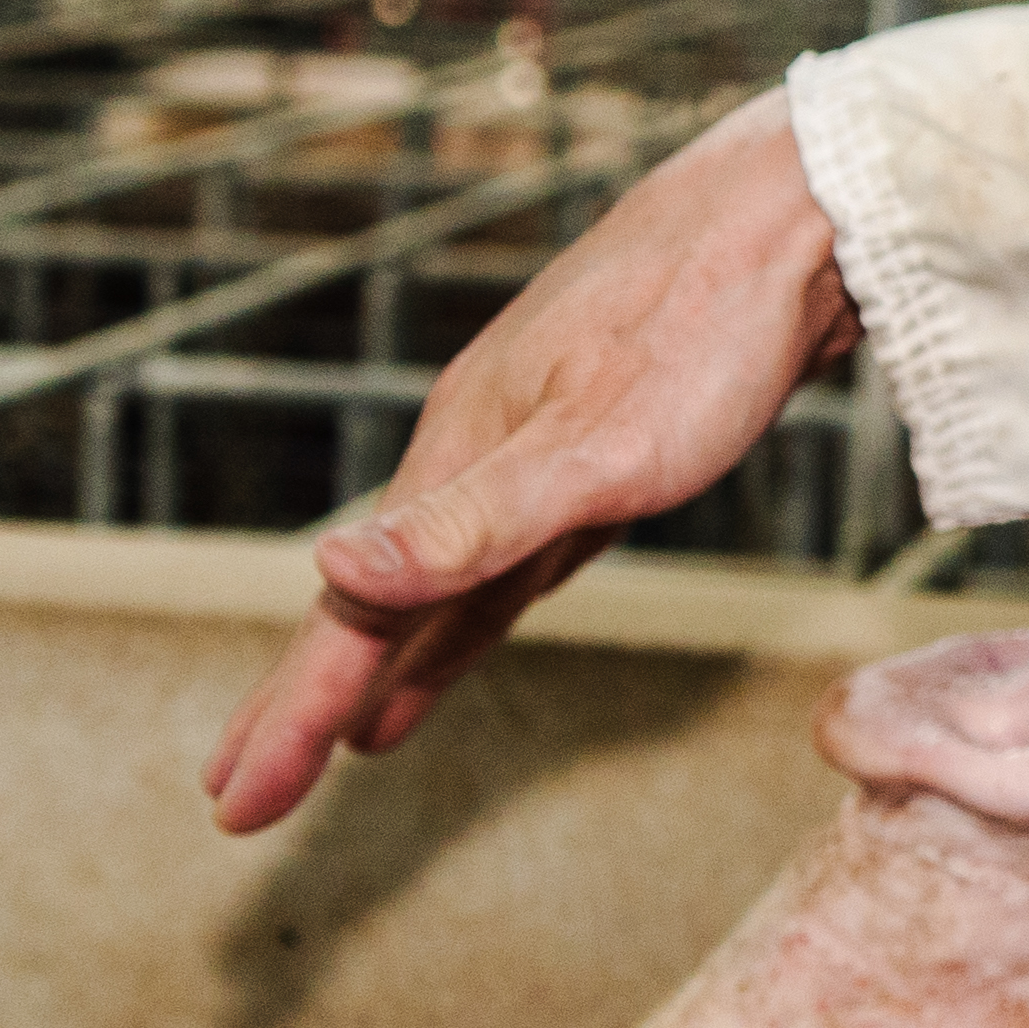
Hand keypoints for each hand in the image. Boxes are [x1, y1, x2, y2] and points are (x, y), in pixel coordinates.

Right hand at [206, 90, 862, 832]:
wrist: (797, 218)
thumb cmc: (704, 328)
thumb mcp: (592, 448)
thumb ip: (469, 523)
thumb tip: (330, 572)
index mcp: (456, 465)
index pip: (348, 619)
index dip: (289, 716)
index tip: (231, 809)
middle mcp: (474, 460)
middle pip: (371, 607)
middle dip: (305, 702)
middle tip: (239, 797)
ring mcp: (532, 456)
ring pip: (436, 590)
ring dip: (383, 666)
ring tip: (338, 744)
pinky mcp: (597, 455)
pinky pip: (507, 568)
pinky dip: (468, 621)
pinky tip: (451, 652)